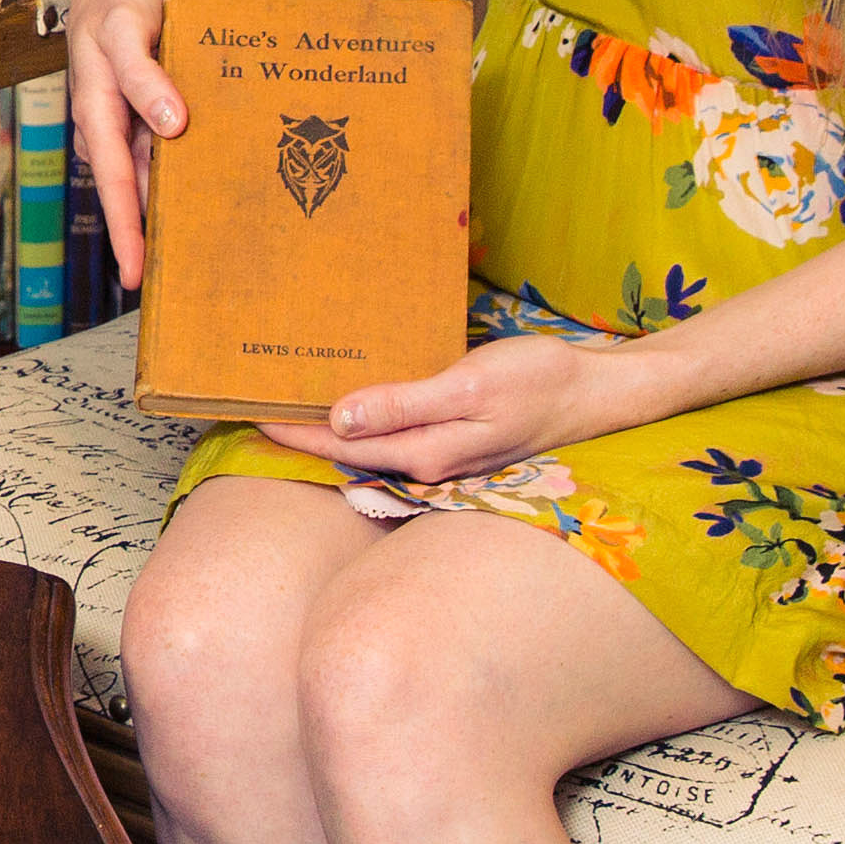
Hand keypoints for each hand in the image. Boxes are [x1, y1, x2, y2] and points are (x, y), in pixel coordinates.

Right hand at [59, 0, 184, 277]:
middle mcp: (108, 132)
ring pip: (150, 180)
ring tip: (202, 254)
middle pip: (130, 194)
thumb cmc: (118, 4)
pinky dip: (182, 176)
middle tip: (180, 285)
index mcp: (96, 113)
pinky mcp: (146, 124)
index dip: (125, 230)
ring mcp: (127, 130)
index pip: (112, 181)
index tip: (136, 274)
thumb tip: (172, 124)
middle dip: (149, 239)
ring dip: (170, 211)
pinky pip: (164, 159)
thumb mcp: (124, 28)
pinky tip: (211, 196)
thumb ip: (144, 74)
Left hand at [257, 327, 619, 483]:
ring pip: (370, 442)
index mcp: (425, 452)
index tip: (246, 411)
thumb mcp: (469, 386)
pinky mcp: (455, 438)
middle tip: (250, 401)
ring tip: (286, 397)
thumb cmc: (539, 382)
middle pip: (347, 448)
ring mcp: (442, 453)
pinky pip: (396, 430)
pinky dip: (366, 415)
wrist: (598, 392)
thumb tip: (341, 419)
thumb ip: (405, 405)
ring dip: (330, 422)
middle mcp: (427, 461)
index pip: (339, 444)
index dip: (291, 429)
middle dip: (300, 428)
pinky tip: (351, 396)